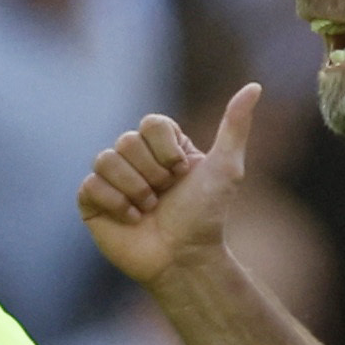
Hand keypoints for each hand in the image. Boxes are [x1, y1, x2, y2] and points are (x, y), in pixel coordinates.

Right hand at [77, 83, 260, 287]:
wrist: (184, 258)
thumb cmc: (206, 215)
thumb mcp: (227, 168)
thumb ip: (236, 125)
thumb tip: (255, 87)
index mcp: (162, 146)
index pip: (151, 123)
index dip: (166, 150)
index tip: (182, 174)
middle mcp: (135, 158)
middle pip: (127, 140)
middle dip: (152, 174)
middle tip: (165, 196)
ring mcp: (111, 179)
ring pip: (106, 159)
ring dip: (134, 189)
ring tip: (149, 210)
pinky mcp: (92, 201)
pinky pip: (90, 184)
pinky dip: (116, 203)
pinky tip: (132, 220)